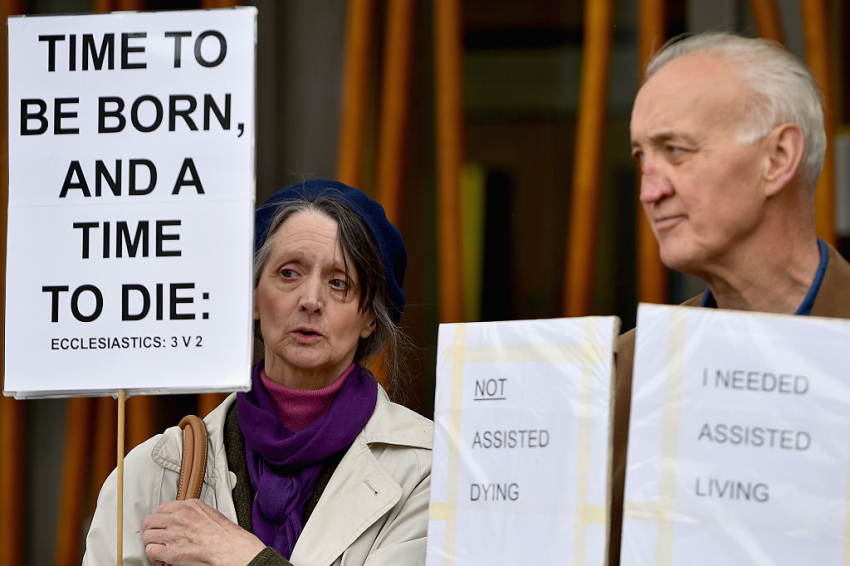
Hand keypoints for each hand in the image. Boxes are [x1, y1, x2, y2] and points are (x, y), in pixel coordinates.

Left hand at [143, 499, 265, 565]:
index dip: (163, 518)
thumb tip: (187, 518)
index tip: (165, 524)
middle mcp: (178, 518)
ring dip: (153, 542)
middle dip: (154, 529)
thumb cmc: (225, 534)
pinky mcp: (170, 552)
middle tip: (159, 536)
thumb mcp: (210, 512)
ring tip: (160, 547)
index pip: (163, 508)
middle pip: (151, 521)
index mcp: (188, 506)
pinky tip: (160, 557)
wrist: (230, 548)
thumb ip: (194, 512)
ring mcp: (173, 535)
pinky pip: (151, 551)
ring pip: (148, 536)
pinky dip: (154, 555)